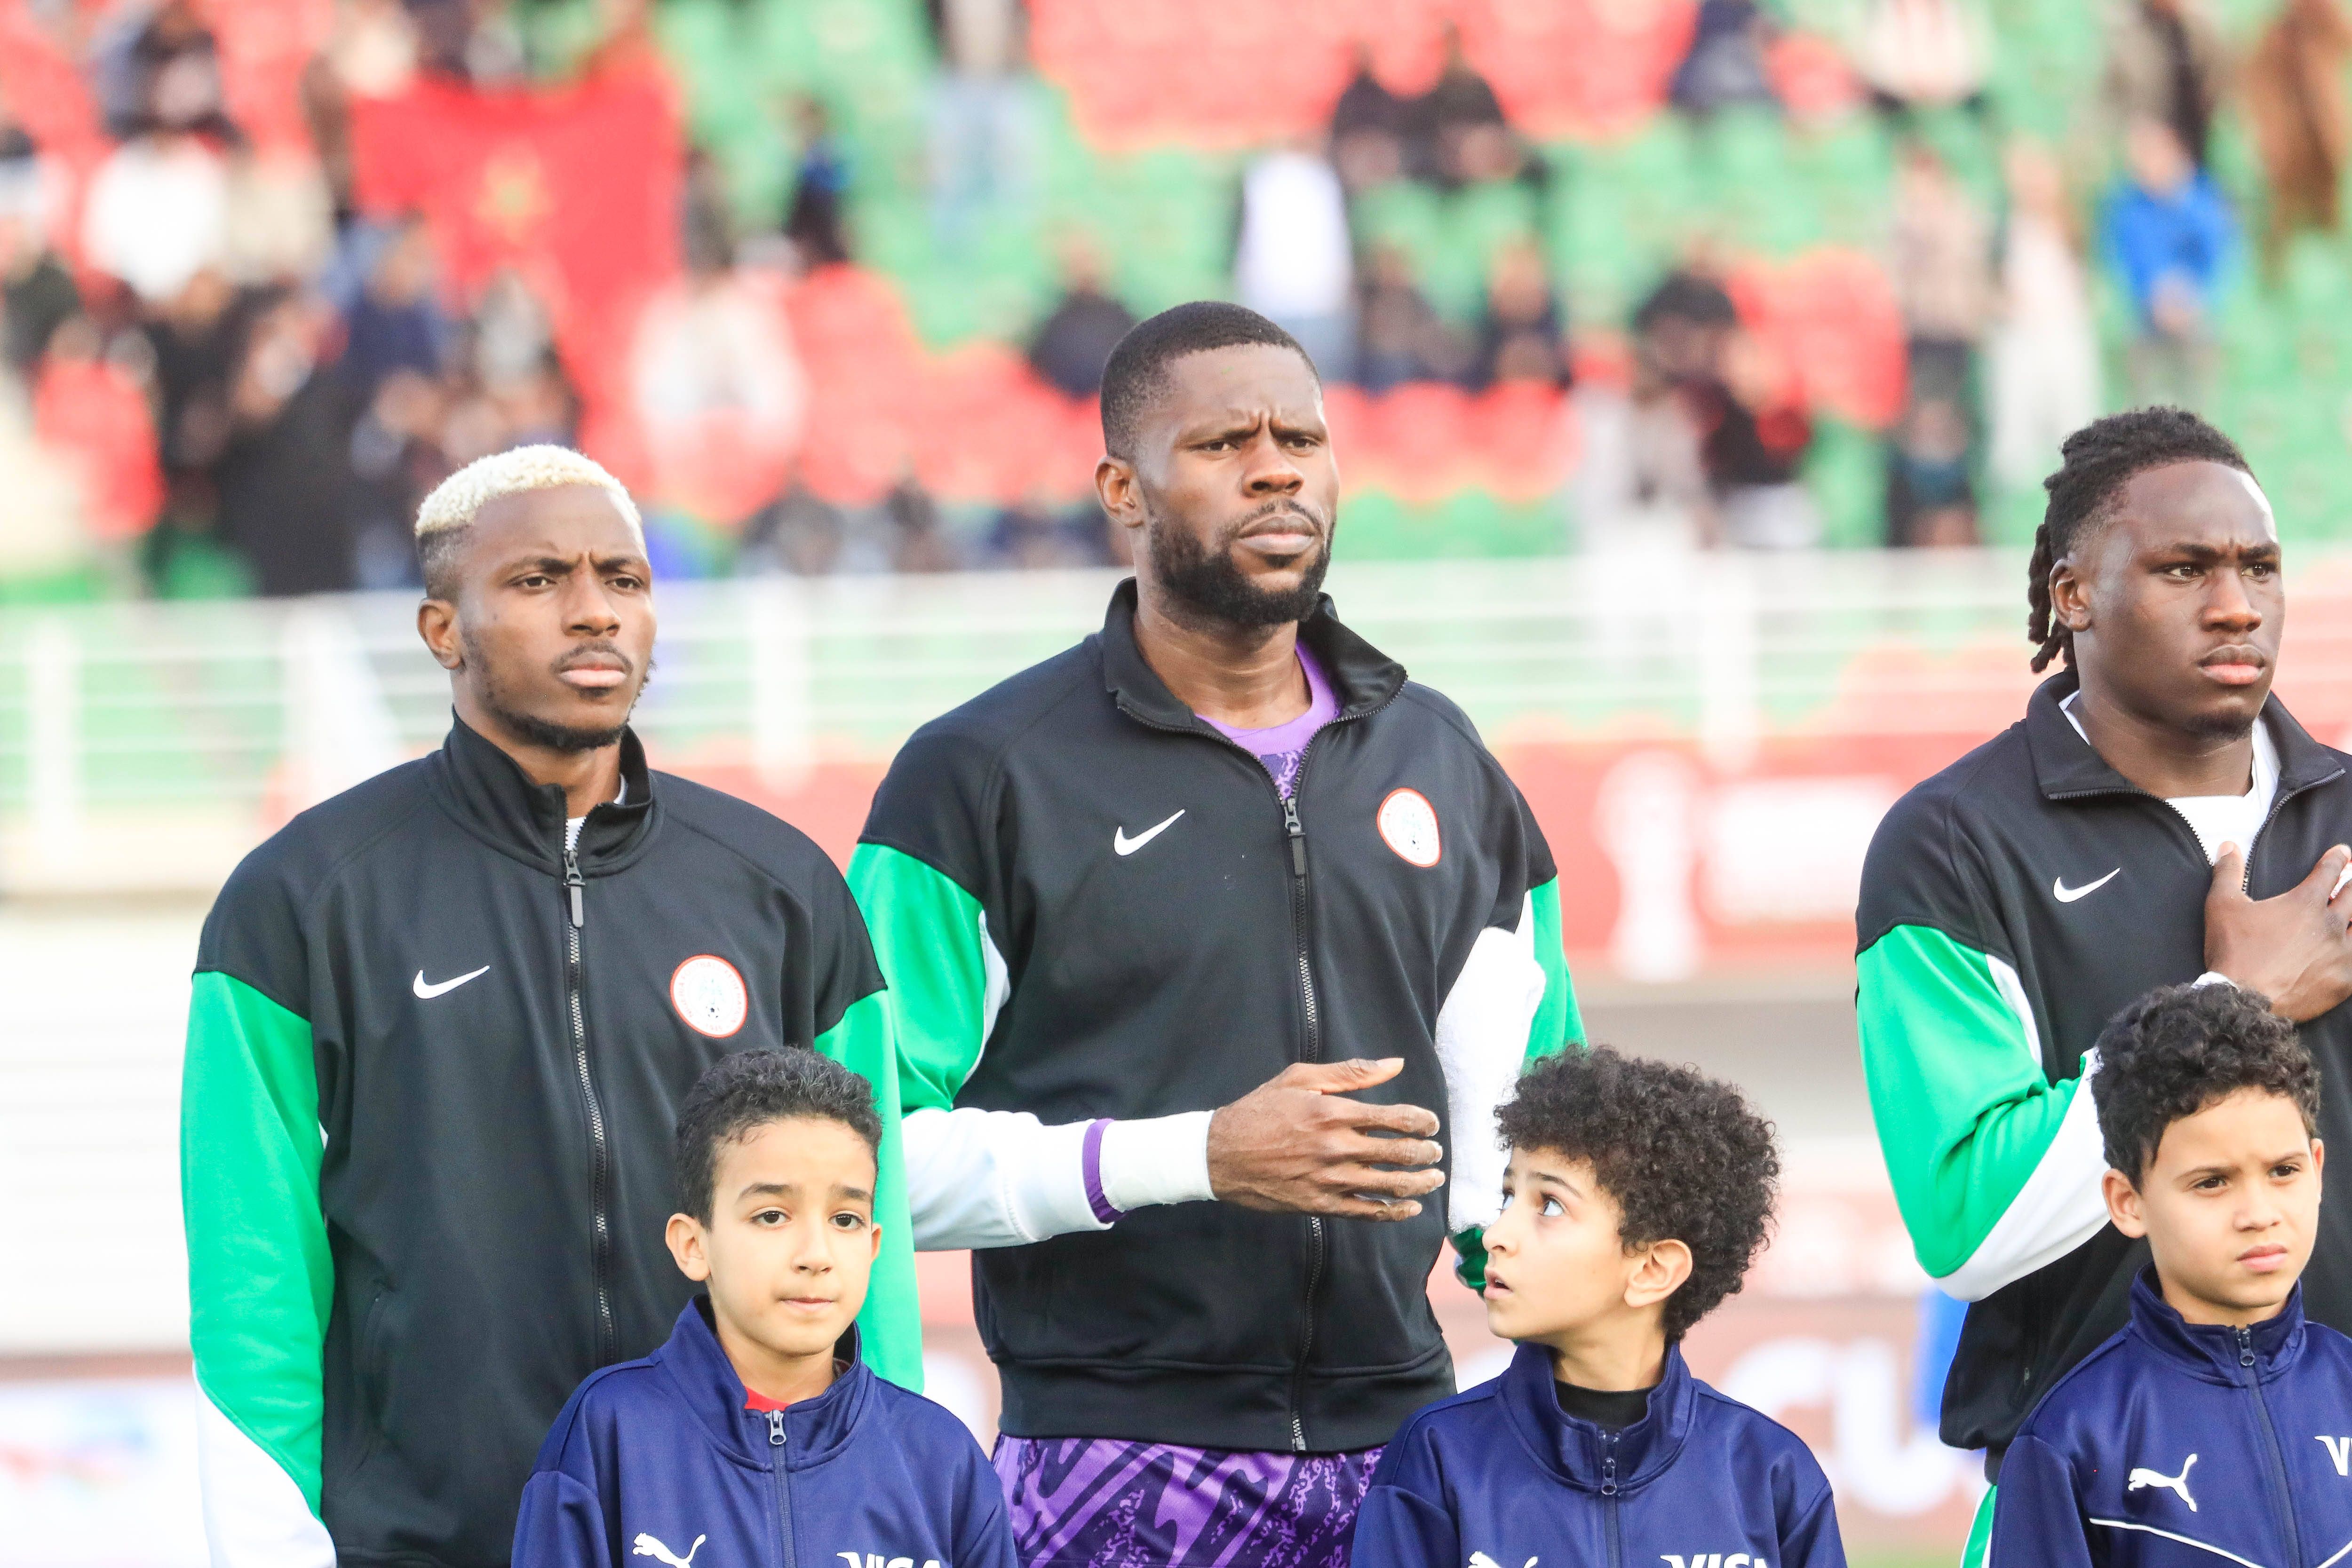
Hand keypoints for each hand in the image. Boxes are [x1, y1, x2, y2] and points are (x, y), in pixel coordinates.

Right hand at [1206, 1058, 1443, 1221]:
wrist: (1221, 1155)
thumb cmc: (1261, 1111)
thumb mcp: (1300, 1078)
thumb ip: (1350, 1072)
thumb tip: (1394, 1063)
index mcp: (1333, 1112)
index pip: (1396, 1118)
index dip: (1422, 1121)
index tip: (1431, 1123)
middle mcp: (1336, 1147)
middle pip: (1399, 1153)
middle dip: (1427, 1153)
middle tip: (1436, 1152)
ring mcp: (1330, 1179)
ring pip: (1390, 1186)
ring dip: (1420, 1183)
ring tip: (1433, 1178)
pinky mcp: (1322, 1205)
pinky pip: (1368, 1212)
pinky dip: (1394, 1212)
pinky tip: (1410, 1207)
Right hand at [2205, 842, 2351, 1020]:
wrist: (2243, 1000)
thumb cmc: (2234, 951)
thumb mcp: (2221, 906)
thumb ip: (2228, 872)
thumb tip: (2228, 845)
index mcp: (2305, 903)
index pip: (2331, 871)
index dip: (2339, 858)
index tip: (2343, 853)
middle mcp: (2331, 924)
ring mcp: (2342, 953)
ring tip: (2351, 915)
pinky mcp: (2346, 980)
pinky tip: (2350, 950)